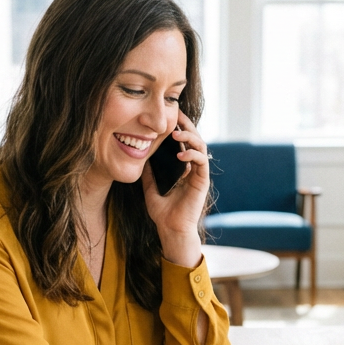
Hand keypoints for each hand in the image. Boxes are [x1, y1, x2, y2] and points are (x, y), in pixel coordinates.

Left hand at [141, 110, 209, 266]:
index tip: (168, 116)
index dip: (178, 127)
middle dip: (186, 125)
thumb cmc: (163, 213)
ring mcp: (199, 173)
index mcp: (182, 167)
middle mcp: (192, 168)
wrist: (171, 230)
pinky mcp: (202, 181)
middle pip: (194, 139)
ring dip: (190, 137)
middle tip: (176, 115)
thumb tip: (141, 155)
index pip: (183, 142)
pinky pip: (202, 161)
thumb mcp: (150, 187)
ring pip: (201, 146)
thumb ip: (148, 172)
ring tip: (176, 133)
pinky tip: (181, 153)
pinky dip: (192, 154)